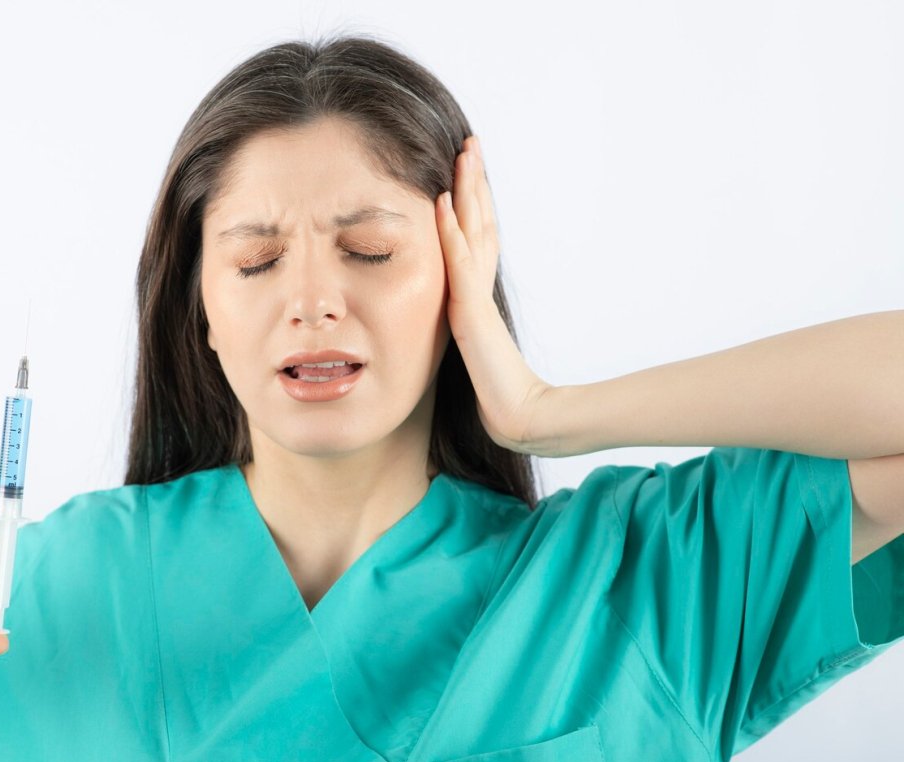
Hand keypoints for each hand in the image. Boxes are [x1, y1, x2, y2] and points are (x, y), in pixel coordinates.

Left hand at [435, 134, 553, 453]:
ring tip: (464, 152)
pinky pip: (458, 262)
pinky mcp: (471, 310)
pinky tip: (443, 201)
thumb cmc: (500, 394)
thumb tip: (459, 332)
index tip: (463, 172)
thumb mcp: (473, 353)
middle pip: (481, 221)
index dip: (472, 203)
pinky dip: (451, 231)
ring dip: (468, 189)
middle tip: (471, 143)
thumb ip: (466, 335)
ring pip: (474, 230)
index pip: (476, 238)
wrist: (521, 416)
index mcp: (476, 295)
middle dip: (475, 181)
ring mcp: (477, 295)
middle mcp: (480, 287)